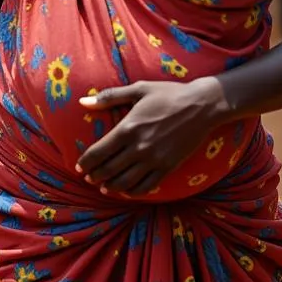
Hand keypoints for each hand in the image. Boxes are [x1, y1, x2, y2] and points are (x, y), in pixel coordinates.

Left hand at [76, 78, 226, 195]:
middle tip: (88, 178)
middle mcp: (138, 147)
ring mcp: (154, 159)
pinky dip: (133, 191)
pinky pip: (147, 186)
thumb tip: (82, 102)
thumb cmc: (168, 94)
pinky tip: (127, 191)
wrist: (202, 106)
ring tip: (103, 187)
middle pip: (109, 170)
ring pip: (125, 182)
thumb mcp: (137, 89)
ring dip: (111, 187)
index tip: (79, 167)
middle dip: (95, 176)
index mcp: (127, 128)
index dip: (85, 163)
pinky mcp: (168, 167)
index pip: (98, 152)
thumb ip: (109, 97)